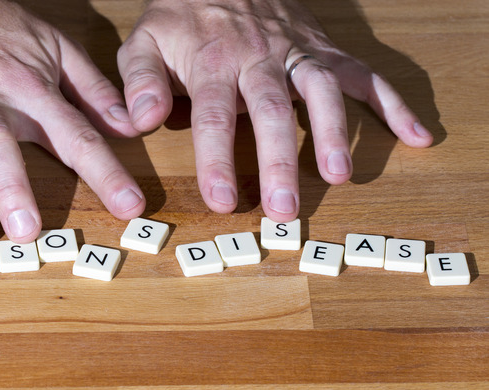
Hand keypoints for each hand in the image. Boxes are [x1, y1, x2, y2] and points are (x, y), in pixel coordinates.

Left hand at [117, 0, 432, 221]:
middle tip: (284, 207)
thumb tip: (141, 122)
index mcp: (213, 63)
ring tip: (338, 175)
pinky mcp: (322, 49)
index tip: (223, 201)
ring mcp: (296, 52)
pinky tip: (414, 135)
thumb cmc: (180, 17)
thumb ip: (139, 82)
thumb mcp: (144, 41)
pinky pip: (362, 73)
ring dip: (334, 132)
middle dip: (279, 159)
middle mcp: (259, 58)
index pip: (213, 116)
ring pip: (321, 90)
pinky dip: (391, 103)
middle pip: (271, 111)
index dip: (217, 160)